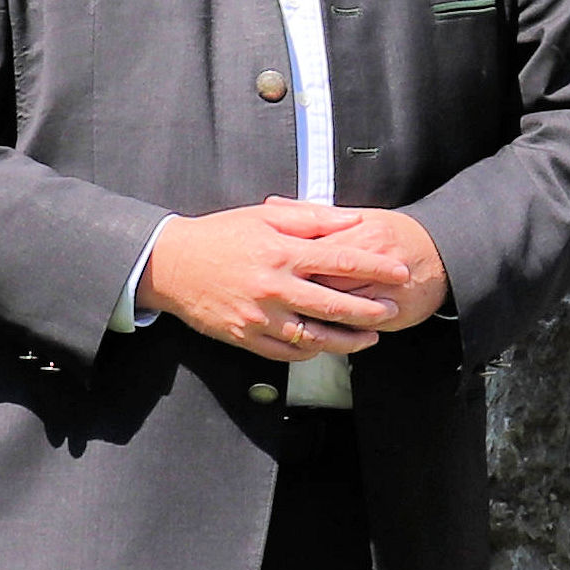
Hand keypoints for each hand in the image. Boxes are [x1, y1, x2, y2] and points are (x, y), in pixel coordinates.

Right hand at [143, 199, 446, 360]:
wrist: (171, 265)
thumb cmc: (221, 235)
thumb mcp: (265, 216)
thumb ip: (311, 219)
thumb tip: (352, 220)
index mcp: (282, 254)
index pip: (341, 260)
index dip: (375, 268)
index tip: (399, 272)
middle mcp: (274, 289)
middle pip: (335, 306)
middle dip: (369, 311)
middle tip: (391, 310)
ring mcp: (260, 318)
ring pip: (315, 339)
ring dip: (347, 341)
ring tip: (368, 338)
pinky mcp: (245, 338)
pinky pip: (287, 354)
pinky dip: (312, 352)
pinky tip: (326, 346)